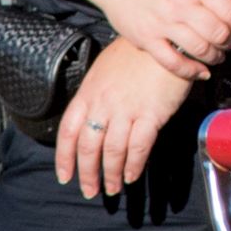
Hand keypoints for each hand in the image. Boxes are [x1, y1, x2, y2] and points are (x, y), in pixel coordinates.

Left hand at [53, 40, 191, 200]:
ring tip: (113, 188)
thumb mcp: (105, 68)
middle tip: (90, 191)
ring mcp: (126, 110)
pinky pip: (138, 147)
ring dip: (111, 175)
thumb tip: (92, 118)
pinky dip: (134, 166)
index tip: (65, 176)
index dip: (64, 158)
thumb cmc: (136, 52)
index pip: (68, 131)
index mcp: (89, 92)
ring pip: (112, 152)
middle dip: (88, 173)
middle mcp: (103, 104)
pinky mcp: (151, 114)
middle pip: (88, 147)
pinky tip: (133, 176)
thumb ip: (96, 94)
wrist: (166, 39)